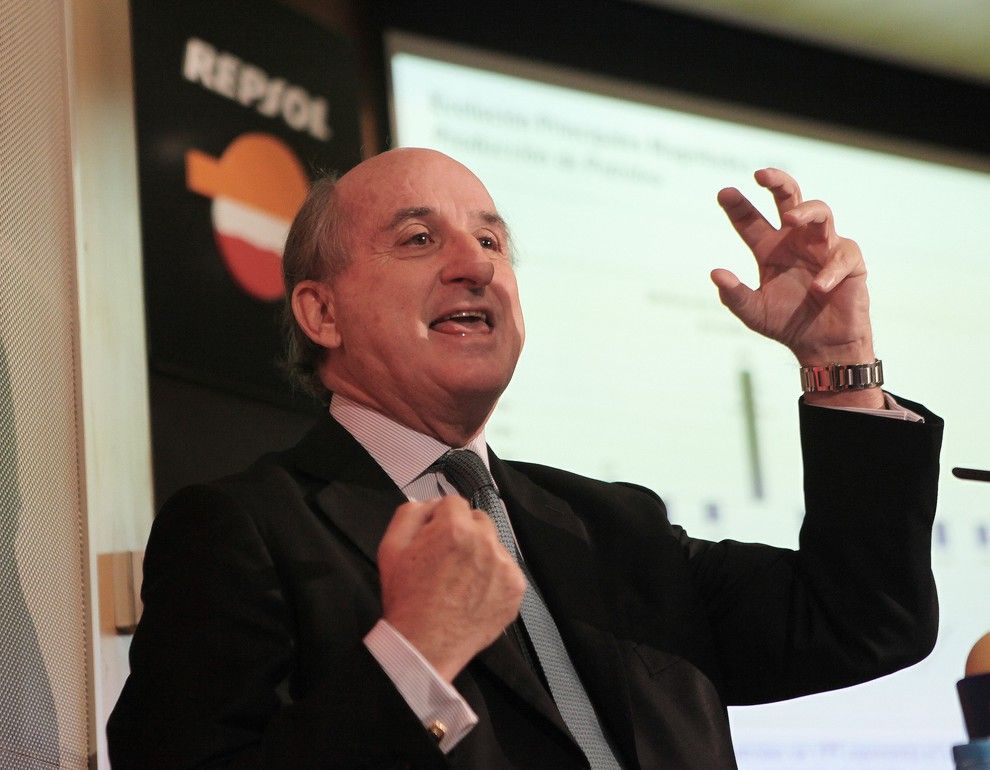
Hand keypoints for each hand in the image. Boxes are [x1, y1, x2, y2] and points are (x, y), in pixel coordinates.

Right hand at [377, 496, 525, 681]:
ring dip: (480, 552)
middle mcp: (485, 541)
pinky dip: (493, 576)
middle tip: (446, 559)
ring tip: (460, 579)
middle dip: (463, 531)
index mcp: (454, 527)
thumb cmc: (405, 597)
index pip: (453, 503)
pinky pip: (506, 568)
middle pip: (478, 519)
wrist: (424, 646)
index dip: (439, 519)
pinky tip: (475, 592)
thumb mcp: (391, 547)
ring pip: (493, 543)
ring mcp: (504, 565)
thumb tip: (430, 503)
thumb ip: (410, 512)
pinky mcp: (516, 587)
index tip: (433, 539)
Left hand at [711, 168, 874, 367]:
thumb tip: (715, 273)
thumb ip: (734, 295)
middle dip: (777, 182)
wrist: (821, 346)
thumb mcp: (754, 312)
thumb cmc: (787, 324)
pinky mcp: (849, 261)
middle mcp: (795, 241)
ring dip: (806, 211)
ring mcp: (824, 247)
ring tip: (790, 218)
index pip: (750, 220)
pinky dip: (830, 270)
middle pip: (789, 199)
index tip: (723, 193)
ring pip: (820, 213)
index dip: (738, 206)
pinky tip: (818, 287)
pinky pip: (842, 255)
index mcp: (769, 248)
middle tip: (761, 175)